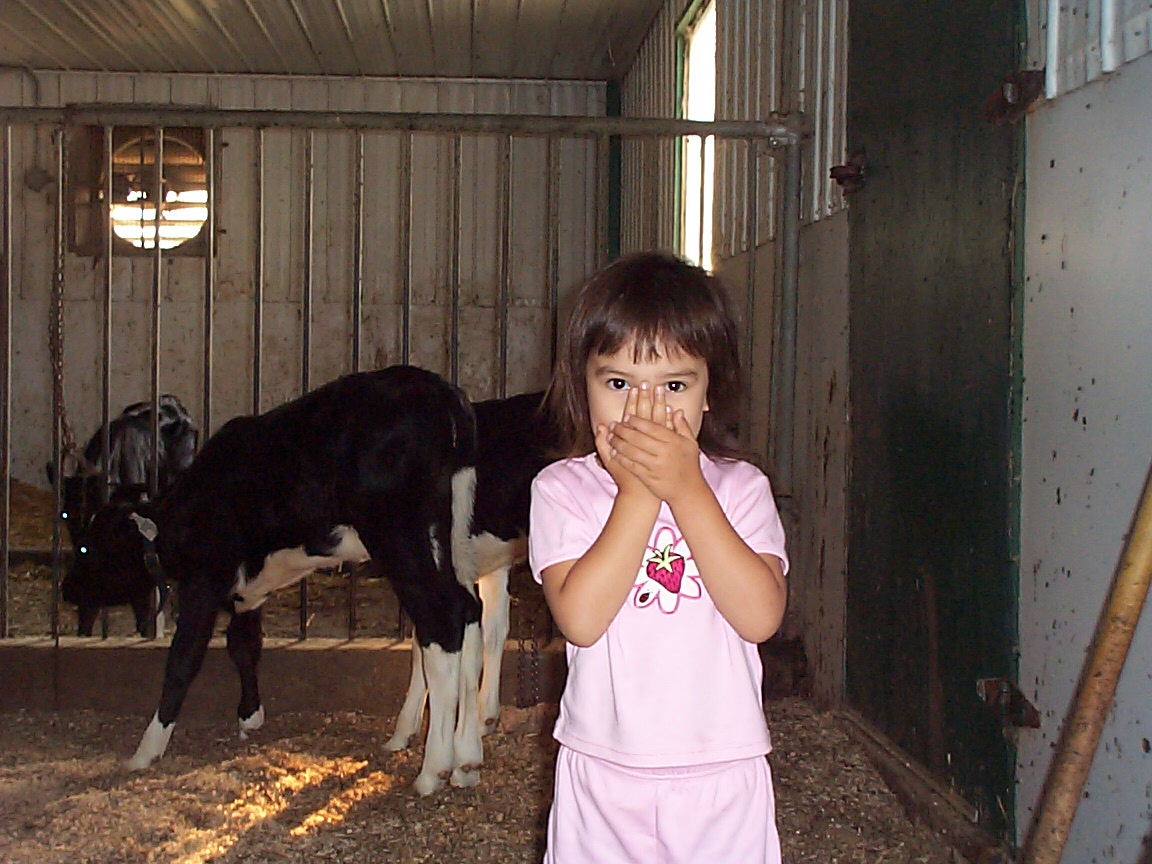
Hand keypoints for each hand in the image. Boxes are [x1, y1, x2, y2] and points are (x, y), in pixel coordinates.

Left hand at [606, 384, 705, 505]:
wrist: (688, 491)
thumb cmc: (690, 465)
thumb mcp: (691, 444)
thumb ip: (682, 426)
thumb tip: (675, 410)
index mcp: (674, 442)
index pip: (651, 427)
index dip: (637, 421)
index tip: (627, 416)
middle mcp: (664, 453)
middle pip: (638, 438)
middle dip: (623, 430)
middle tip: (614, 425)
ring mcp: (655, 466)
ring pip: (632, 451)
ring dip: (618, 443)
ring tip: (610, 437)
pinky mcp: (649, 478)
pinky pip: (632, 465)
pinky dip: (621, 458)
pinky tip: (614, 452)